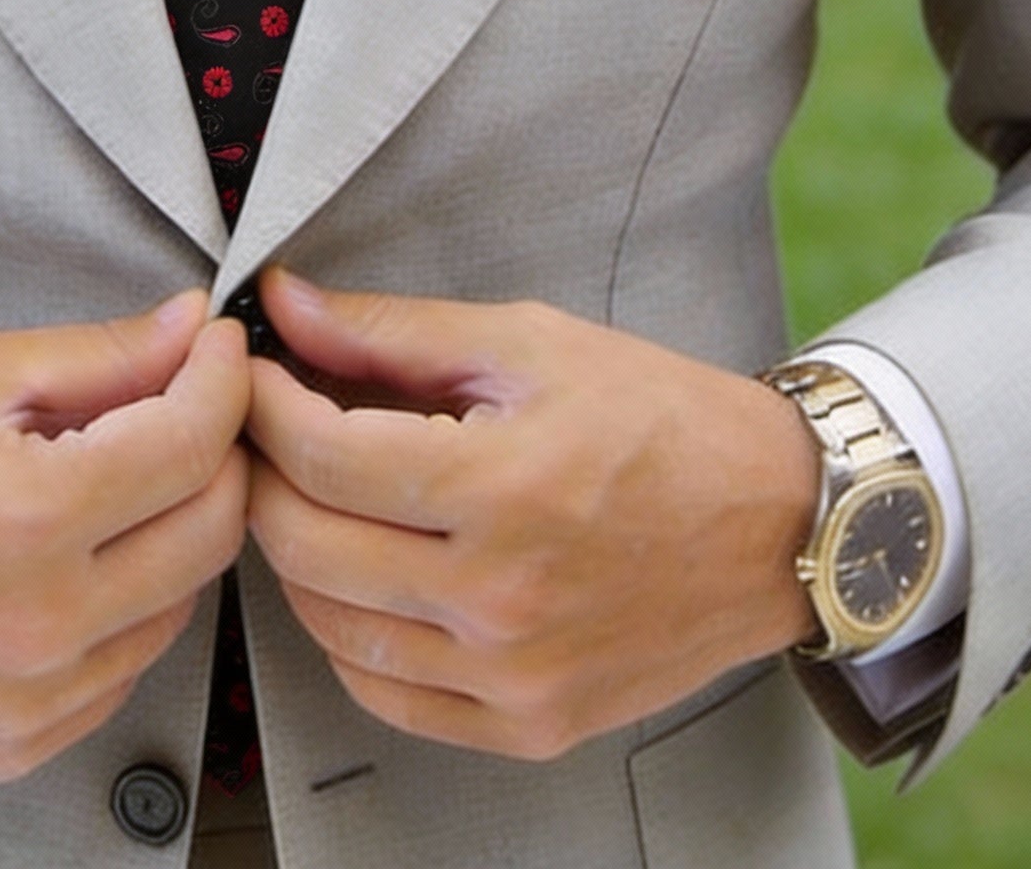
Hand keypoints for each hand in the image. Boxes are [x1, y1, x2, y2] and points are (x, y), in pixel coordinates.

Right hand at [0, 292, 250, 780]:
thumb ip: (97, 355)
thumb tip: (189, 330)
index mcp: (24, 515)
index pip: (192, 443)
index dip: (223, 378)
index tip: (217, 349)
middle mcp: (39, 623)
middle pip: (212, 529)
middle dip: (218, 450)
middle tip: (186, 403)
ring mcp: (31, 699)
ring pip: (182, 601)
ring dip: (174, 528)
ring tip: (117, 478)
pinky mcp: (15, 744)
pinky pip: (126, 664)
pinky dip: (128, 602)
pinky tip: (78, 555)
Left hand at [245, 270, 818, 761]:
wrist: (778, 522)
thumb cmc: (661, 420)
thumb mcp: (528, 343)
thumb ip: (392, 331)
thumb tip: (286, 306)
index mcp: (503, 489)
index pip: (320, 455)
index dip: (263, 404)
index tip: (253, 373)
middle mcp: (503, 598)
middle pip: (305, 545)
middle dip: (264, 473)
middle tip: (267, 428)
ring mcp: (514, 675)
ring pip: (330, 627)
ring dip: (296, 554)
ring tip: (314, 494)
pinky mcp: (529, 724)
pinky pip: (386, 696)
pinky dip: (348, 636)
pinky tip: (362, 577)